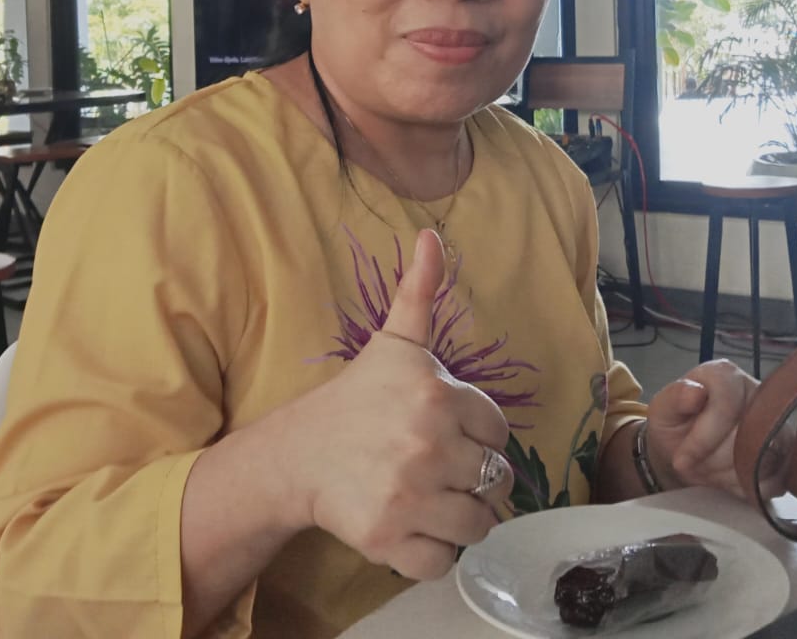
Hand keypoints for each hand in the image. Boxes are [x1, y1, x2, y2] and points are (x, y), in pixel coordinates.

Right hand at [276, 229, 512, 580]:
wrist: (297, 455)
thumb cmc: (355, 400)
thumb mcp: (393, 343)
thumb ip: (420, 292)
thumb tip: (432, 235)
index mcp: (438, 396)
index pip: (499, 431)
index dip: (478, 434)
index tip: (448, 432)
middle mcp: (428, 446)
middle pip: (496, 480)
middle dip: (474, 478)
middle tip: (440, 469)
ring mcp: (410, 496)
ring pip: (479, 524)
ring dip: (461, 518)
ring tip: (432, 498)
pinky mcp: (390, 539)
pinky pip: (445, 560)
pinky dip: (435, 552)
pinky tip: (414, 526)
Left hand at [645, 359, 763, 497]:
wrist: (686, 451)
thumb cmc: (675, 425)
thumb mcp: (662, 411)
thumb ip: (674, 398)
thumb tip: (694, 392)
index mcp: (725, 375)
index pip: (727, 404)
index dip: (703, 438)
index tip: (682, 458)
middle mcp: (758, 393)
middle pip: (747, 435)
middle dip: (714, 461)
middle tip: (694, 467)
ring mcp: (776, 423)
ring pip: (763, 459)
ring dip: (729, 475)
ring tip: (708, 472)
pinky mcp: (785, 454)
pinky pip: (775, 479)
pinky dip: (746, 487)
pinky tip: (727, 480)